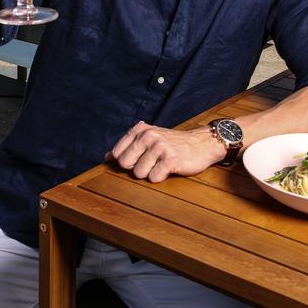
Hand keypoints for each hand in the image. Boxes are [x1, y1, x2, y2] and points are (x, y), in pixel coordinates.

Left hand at [106, 122, 223, 182]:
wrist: (201, 144)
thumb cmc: (172, 144)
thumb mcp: (148, 140)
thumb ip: (127, 147)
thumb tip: (106, 157)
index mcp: (140, 129)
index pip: (117, 153)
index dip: (127, 161)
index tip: (139, 158)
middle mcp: (148, 135)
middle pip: (125, 164)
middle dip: (136, 168)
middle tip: (152, 163)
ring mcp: (160, 146)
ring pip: (139, 173)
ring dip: (150, 173)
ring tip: (161, 164)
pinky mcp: (171, 159)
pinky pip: (154, 178)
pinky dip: (161, 177)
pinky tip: (169, 168)